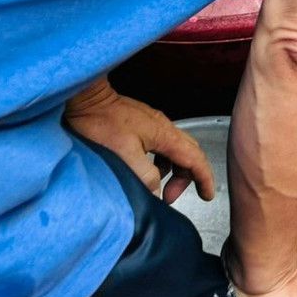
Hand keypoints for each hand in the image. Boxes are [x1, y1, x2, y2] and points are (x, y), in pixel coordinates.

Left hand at [64, 79, 214, 204]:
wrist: (88, 99)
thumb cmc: (102, 123)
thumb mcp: (123, 153)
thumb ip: (144, 174)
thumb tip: (156, 192)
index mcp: (165, 136)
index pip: (195, 159)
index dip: (204, 178)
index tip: (207, 195)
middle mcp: (165, 128)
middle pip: (190, 154)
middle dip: (188, 178)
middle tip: (170, 197)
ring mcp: (156, 125)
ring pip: (177, 151)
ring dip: (174, 172)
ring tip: (158, 188)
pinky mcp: (145, 125)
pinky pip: (163, 147)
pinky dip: (162, 163)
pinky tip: (147, 170)